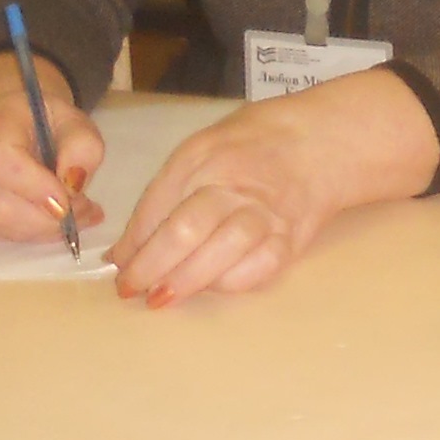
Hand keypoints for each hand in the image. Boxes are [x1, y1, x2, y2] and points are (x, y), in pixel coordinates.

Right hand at [0, 53, 107, 244]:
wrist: (11, 123)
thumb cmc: (45, 122)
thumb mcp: (74, 121)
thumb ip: (82, 148)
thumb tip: (72, 186)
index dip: (33, 188)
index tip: (68, 200)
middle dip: (48, 219)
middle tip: (85, 210)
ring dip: (43, 229)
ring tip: (74, 214)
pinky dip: (31, 233)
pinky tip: (50, 219)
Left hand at [104, 71, 436, 304]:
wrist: (321, 143)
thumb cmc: (250, 146)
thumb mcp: (199, 151)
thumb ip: (164, 196)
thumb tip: (126, 250)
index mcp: (205, 158)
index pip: (161, 203)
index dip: (135, 241)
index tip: (118, 266)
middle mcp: (235, 186)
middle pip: (188, 229)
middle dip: (153, 265)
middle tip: (132, 289)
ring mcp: (267, 214)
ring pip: (224, 252)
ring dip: (188, 279)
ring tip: (163, 296)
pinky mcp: (292, 240)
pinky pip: (261, 269)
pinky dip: (231, 284)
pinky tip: (212, 287)